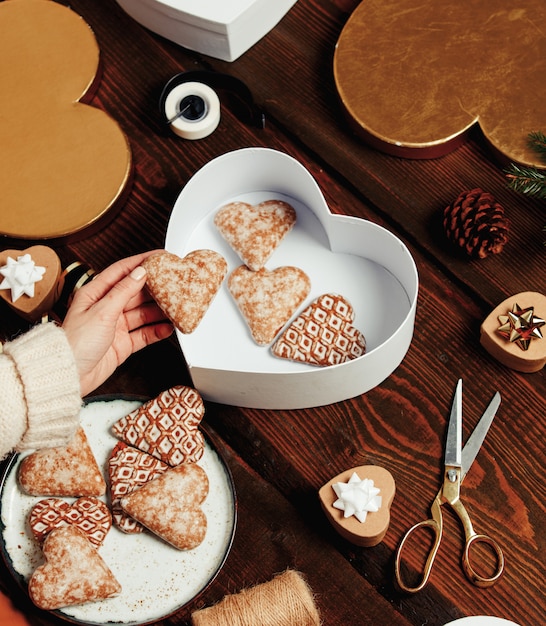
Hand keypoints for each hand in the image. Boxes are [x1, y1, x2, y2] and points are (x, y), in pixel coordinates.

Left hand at [62, 251, 172, 395]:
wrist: (70, 374)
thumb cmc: (75, 343)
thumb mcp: (102, 311)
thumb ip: (123, 291)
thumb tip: (139, 273)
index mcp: (95, 294)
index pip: (122, 272)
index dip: (141, 262)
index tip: (159, 257)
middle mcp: (106, 308)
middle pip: (136, 293)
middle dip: (155, 289)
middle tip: (173, 284)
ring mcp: (115, 326)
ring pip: (143, 314)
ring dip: (159, 311)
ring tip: (174, 308)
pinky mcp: (122, 344)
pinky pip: (144, 334)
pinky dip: (156, 331)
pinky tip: (167, 328)